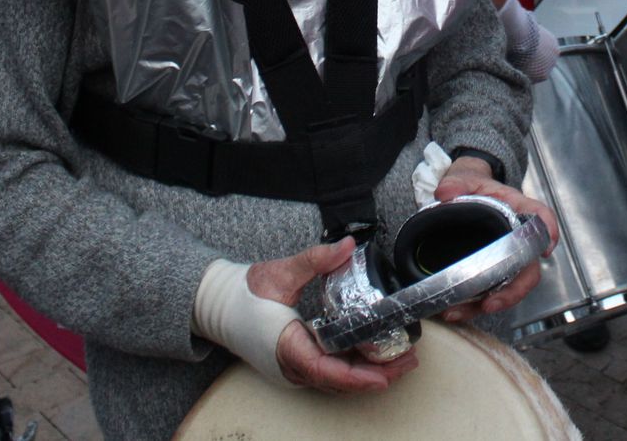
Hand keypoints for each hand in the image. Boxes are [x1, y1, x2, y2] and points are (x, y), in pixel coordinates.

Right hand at [249, 239, 420, 393]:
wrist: (219, 304)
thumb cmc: (244, 293)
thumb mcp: (280, 272)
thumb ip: (315, 259)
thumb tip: (347, 246)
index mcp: (287, 347)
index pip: (326, 370)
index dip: (356, 377)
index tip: (383, 376)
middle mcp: (292, 366)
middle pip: (339, 380)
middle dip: (376, 375)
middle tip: (408, 361)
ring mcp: (294, 368)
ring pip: (336, 379)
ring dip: (368, 372)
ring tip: (400, 359)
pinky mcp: (298, 362)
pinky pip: (330, 371)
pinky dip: (354, 367)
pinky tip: (375, 355)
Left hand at [433, 156, 558, 324]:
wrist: (462, 194)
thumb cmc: (472, 185)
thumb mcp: (464, 177)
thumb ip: (456, 182)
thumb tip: (445, 193)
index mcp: (517, 208)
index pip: (540, 217)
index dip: (548, 232)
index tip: (547, 247)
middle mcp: (517, 238)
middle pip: (529, 268)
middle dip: (513, 291)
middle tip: (491, 303)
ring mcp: (506, 257)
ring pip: (509, 288)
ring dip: (489, 304)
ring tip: (459, 312)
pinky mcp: (491, 271)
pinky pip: (489, 293)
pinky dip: (473, 306)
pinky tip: (453, 311)